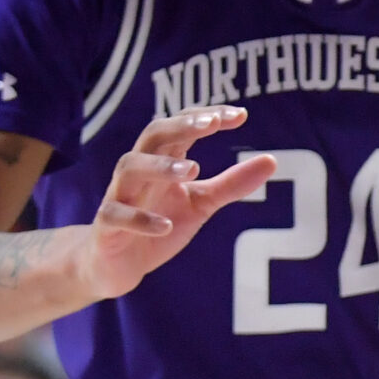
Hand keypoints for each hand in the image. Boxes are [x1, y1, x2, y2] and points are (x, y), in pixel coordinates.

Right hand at [78, 107, 280, 300]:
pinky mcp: (106, 226)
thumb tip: (272, 161)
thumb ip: (231, 183)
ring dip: (161, 166)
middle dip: (181, 126)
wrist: (118, 263)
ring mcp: (119, 195)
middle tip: (211, 125)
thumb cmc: (160, 223)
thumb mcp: (200, 203)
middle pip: (153, 135)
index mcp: (163, 160)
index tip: (240, 115)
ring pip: (130, 168)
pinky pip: (116, 215)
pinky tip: (165, 225)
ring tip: (192, 169)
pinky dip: (140, 219)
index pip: (181, 126)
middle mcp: (139, 171)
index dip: (207, 116)